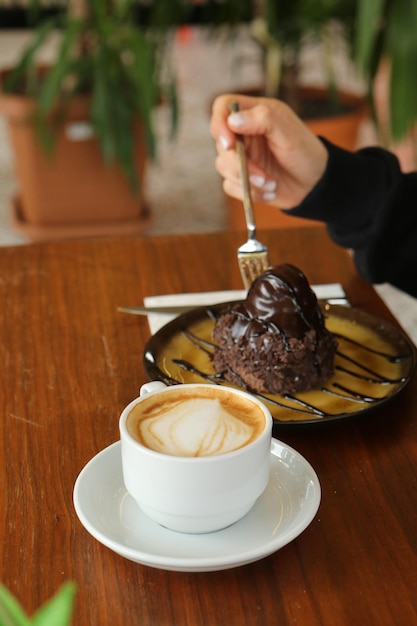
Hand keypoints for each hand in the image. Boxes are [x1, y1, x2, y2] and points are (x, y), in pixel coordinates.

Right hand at [210, 94, 327, 208]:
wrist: (314, 184)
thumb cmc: (304, 151)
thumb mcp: (288, 130)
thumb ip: (262, 119)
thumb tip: (232, 121)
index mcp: (253, 113)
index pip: (223, 107)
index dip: (219, 123)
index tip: (229, 144)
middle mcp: (243, 133)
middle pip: (220, 143)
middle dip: (239, 164)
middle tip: (262, 176)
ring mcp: (240, 156)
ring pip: (223, 167)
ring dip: (247, 181)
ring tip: (271, 184)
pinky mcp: (241, 177)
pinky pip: (230, 186)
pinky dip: (249, 193)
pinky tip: (270, 192)